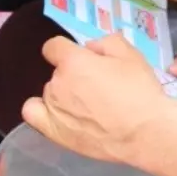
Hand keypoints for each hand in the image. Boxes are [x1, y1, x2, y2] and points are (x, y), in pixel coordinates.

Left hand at [22, 34, 165, 165]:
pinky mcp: (53, 131)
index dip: (69, 50)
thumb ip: (105, 42)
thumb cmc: (139, 91)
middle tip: (100, 85)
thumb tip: (89, 48)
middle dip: (75, 74)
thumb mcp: (130, 55)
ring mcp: (52, 109)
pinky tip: (60, 113)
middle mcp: (57, 83)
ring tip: (89, 107)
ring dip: (65, 94)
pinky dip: (42, 110)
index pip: (54, 46)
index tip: (86, 60)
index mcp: (73, 61)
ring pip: (50, 92)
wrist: (144, 132)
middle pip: (57, 72)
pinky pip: (32, 113)